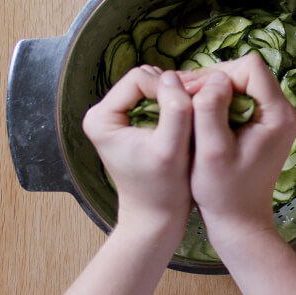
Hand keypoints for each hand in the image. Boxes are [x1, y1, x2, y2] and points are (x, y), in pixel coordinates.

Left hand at [83, 65, 192, 224]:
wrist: (156, 217)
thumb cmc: (163, 189)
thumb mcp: (172, 149)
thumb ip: (174, 111)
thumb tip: (173, 77)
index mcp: (101, 117)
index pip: (139, 78)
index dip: (168, 87)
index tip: (192, 106)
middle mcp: (103, 113)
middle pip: (144, 80)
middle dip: (171, 91)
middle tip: (194, 111)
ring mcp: (117, 118)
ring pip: (153, 88)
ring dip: (174, 98)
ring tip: (192, 117)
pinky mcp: (131, 124)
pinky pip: (156, 101)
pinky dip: (173, 107)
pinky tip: (187, 122)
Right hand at [180, 54, 295, 243]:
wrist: (239, 221)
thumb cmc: (224, 192)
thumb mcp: (211, 151)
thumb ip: (211, 110)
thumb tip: (213, 79)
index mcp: (278, 114)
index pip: (249, 67)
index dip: (217, 73)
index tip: (192, 92)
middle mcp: (284, 111)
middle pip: (246, 71)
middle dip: (213, 80)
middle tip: (184, 95)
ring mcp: (276, 117)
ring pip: (242, 83)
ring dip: (213, 90)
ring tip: (187, 104)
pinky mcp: (265, 124)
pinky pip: (241, 97)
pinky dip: (219, 101)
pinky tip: (199, 113)